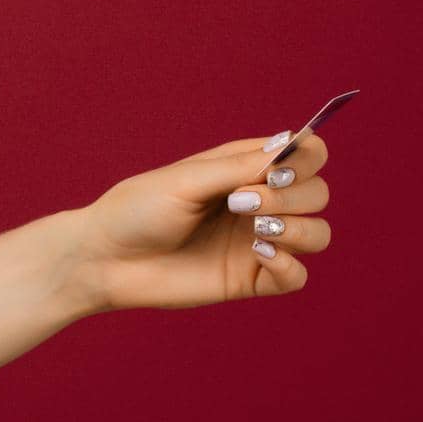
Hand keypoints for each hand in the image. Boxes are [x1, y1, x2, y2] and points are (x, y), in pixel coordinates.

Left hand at [74, 127, 332, 312]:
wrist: (105, 259)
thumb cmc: (137, 210)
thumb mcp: (186, 181)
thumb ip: (240, 167)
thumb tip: (292, 144)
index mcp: (242, 167)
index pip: (305, 154)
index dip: (306, 158)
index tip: (276, 171)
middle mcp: (257, 201)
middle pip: (318, 193)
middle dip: (295, 196)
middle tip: (242, 203)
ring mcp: (256, 240)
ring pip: (317, 234)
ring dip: (300, 230)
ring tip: (257, 230)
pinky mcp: (251, 277)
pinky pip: (298, 277)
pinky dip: (289, 266)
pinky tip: (259, 255)